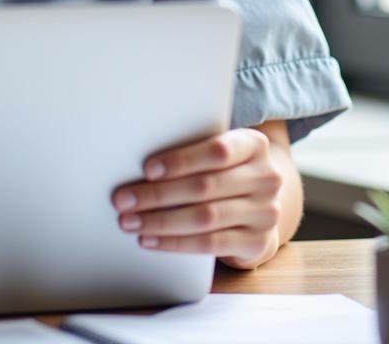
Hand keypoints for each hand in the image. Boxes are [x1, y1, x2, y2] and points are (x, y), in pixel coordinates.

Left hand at [111, 128, 284, 268]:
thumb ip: (192, 149)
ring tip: (130, 222)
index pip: (217, 150)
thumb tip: (135, 158)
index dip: (181, 160)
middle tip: (122, 200)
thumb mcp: (218, 154)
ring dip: (161, 221)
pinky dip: (175, 243)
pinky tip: (150, 240)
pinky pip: (210, 244)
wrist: (259, 207)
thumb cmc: (225, 171)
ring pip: (205, 217)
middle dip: (157, 194)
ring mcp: (265, 212)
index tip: (146, 169)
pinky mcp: (257, 242)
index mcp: (253, 145)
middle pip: (204, 186)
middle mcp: (266, 177)